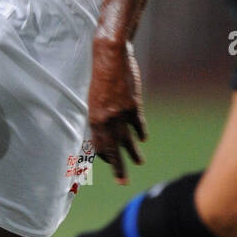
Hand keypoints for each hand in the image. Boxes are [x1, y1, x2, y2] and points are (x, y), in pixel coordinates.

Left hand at [87, 36, 146, 184]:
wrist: (110, 54)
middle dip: (118, 167)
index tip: (108, 162)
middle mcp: (106, 119)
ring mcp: (121, 113)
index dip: (104, 155)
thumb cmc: (98, 72)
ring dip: (133, 154)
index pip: (99, 144)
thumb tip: (104, 125)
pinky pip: (138, 125)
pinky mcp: (133, 105)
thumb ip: (98, 111)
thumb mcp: (93, 94)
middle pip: (112, 149)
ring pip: (128, 140)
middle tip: (122, 182)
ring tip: (138, 163)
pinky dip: (141, 132)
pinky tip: (143, 139)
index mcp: (93, 116)